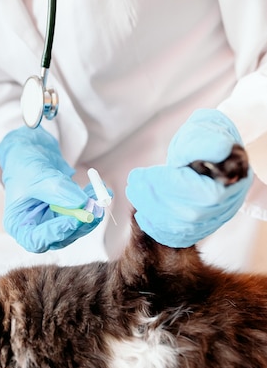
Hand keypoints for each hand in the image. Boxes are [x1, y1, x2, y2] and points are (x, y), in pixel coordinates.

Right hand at [0, 126, 102, 252]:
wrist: (32, 153)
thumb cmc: (24, 164)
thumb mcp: (36, 175)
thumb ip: (57, 190)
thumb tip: (82, 203)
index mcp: (19, 224)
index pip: (36, 240)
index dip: (55, 234)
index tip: (72, 221)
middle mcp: (36, 228)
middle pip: (60, 237)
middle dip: (79, 224)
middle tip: (94, 209)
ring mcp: (53, 223)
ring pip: (75, 228)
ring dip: (90, 214)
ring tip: (100, 195)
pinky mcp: (67, 215)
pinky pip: (83, 216)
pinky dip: (93, 204)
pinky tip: (101, 191)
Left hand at [126, 109, 253, 247]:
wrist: (212, 153)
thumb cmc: (207, 138)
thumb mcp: (206, 131)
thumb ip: (207, 142)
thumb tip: (220, 149)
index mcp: (233, 180)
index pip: (200, 192)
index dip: (167, 185)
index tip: (140, 176)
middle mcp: (227, 205)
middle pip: (190, 213)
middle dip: (156, 200)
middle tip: (133, 186)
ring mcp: (215, 219)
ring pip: (183, 227)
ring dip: (153, 213)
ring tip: (134, 194)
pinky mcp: (202, 227)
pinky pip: (181, 236)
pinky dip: (159, 229)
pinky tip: (142, 217)